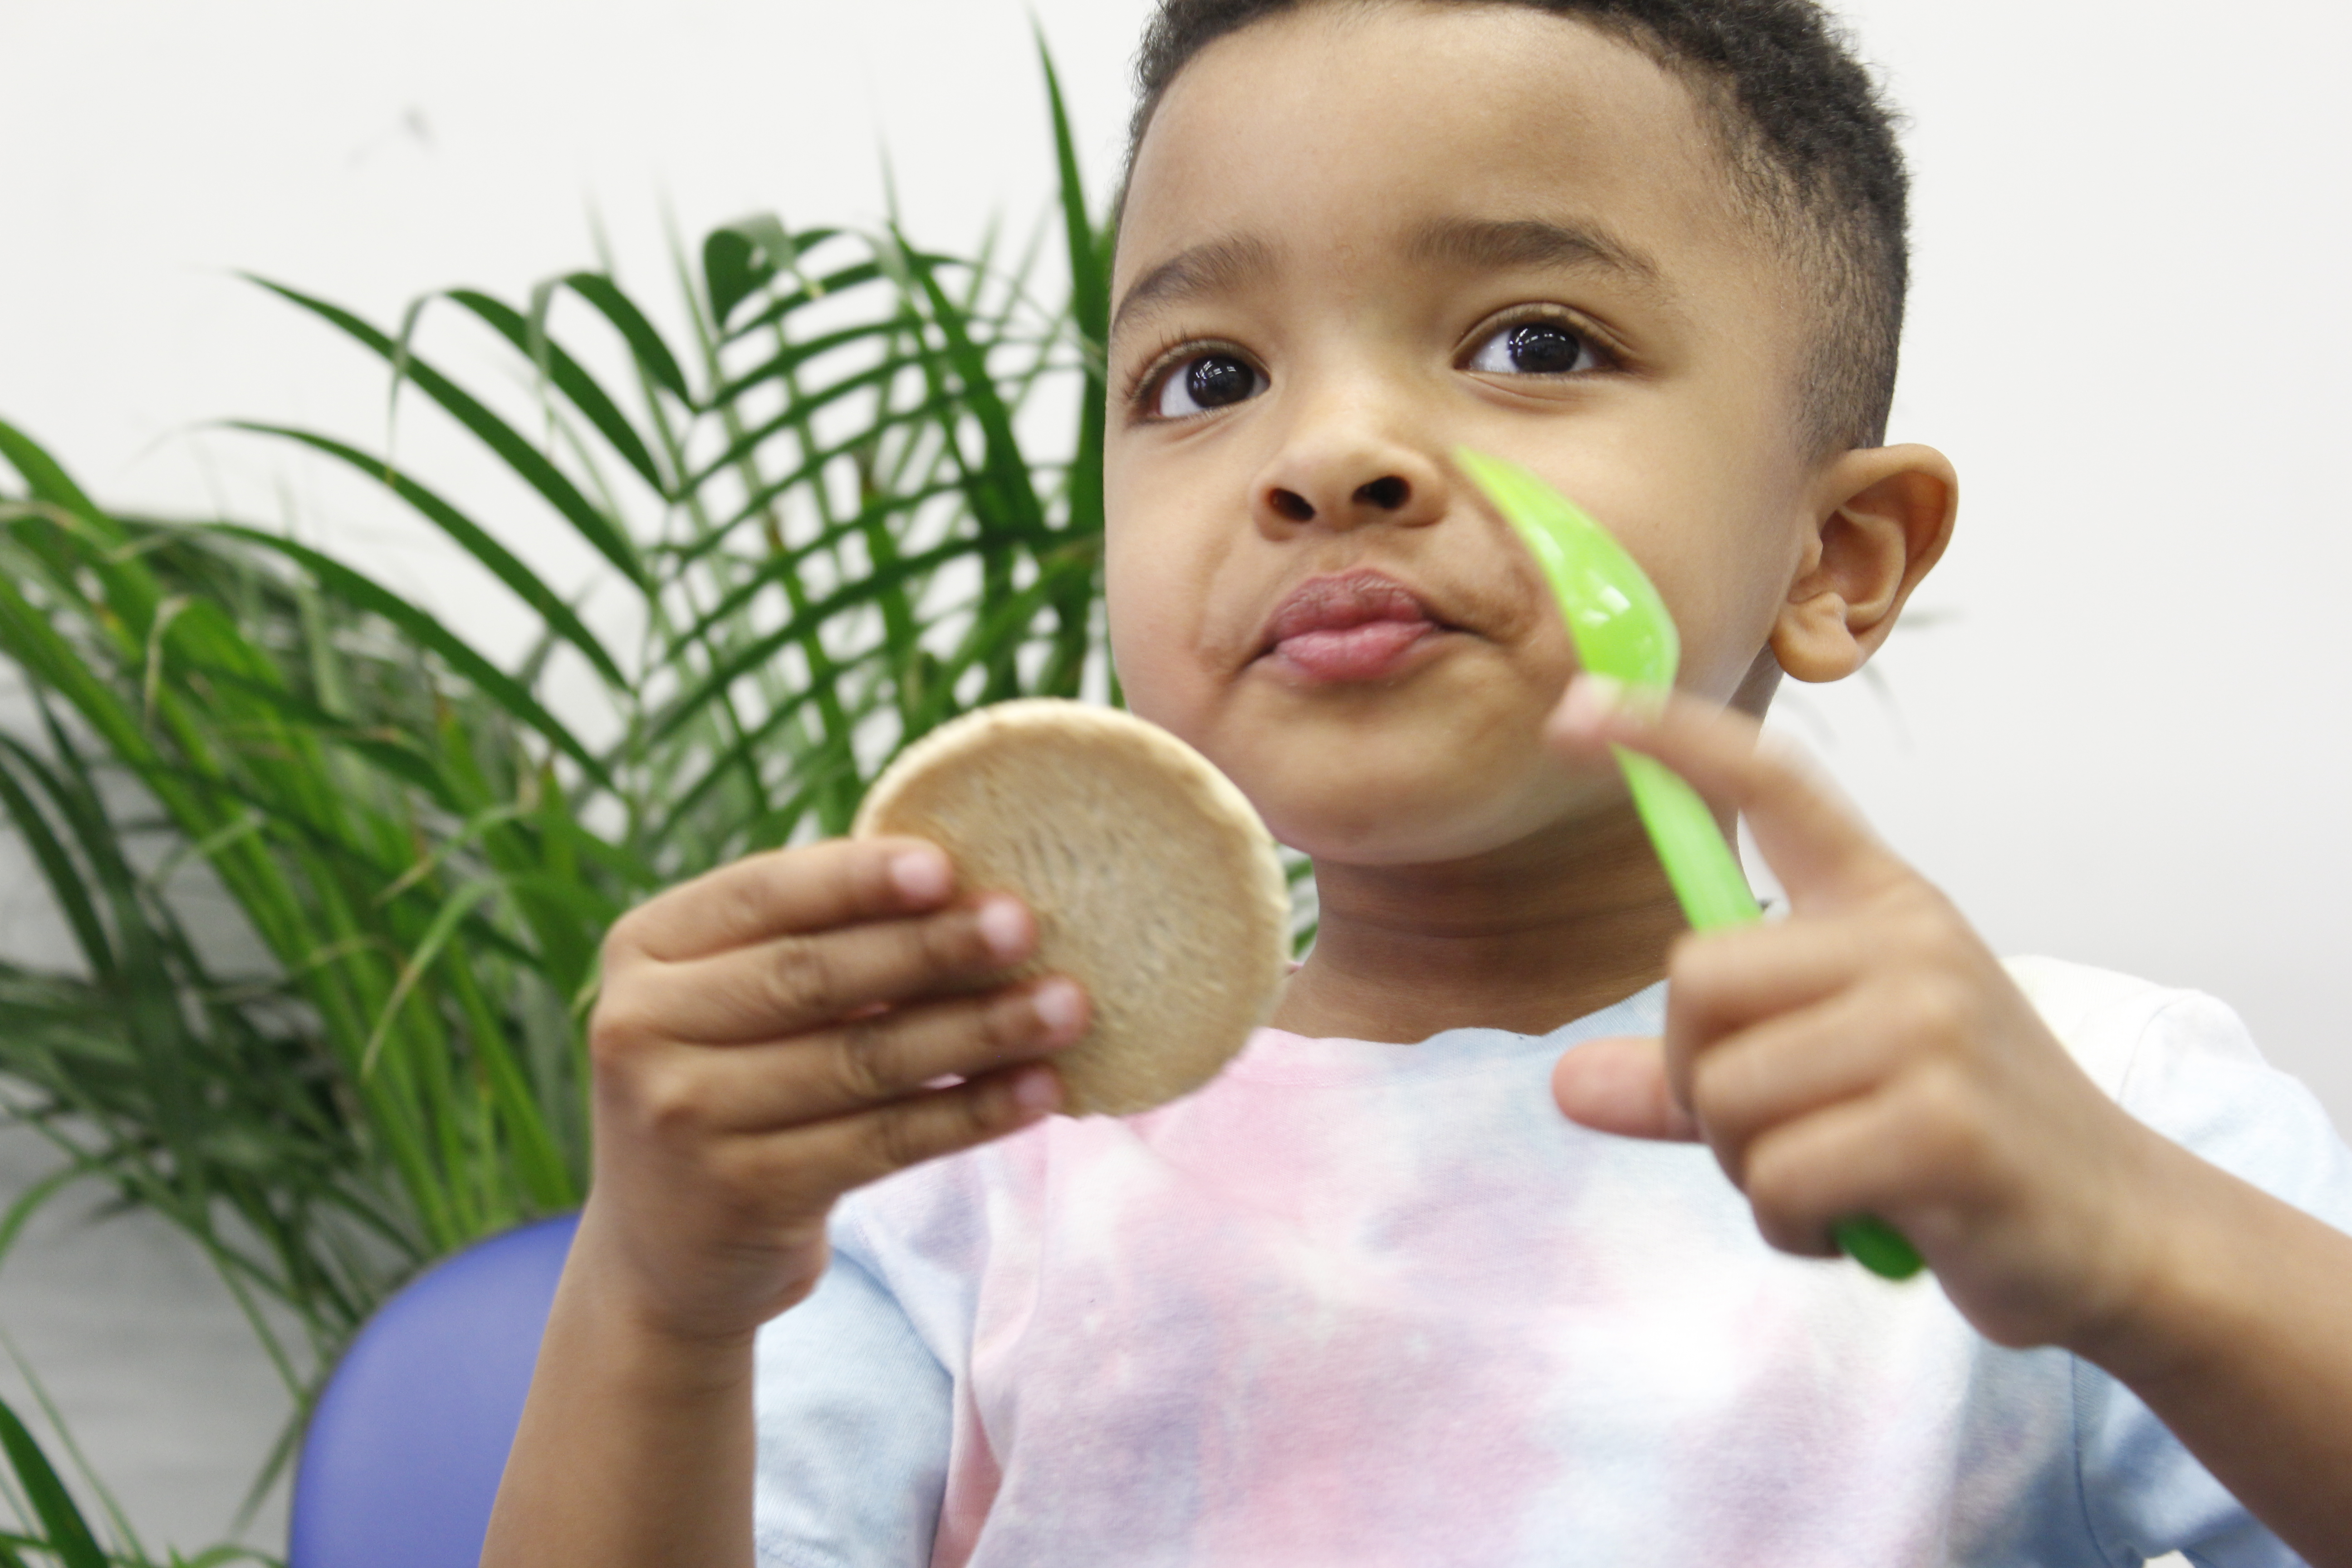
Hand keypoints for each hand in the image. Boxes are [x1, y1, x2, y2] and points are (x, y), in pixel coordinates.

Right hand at [576, 838, 1085, 1346]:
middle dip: (932, 949)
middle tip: (1026, 925)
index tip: (947, 865)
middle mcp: (640, 1027)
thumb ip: (809, 937)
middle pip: (814, 977)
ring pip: (860, 1062)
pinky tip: (1040, 1090)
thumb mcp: (730, 999)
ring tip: (1066, 1007)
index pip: (763, 895)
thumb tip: (960, 880)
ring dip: (977, 1031)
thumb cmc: (729, 1082)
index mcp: (646, 947)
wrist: (663, 1254)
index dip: (857, 879)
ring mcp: (683, 1119)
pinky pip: (883, 1143)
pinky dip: (970, 1113)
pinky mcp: (742, 1196)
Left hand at [1545, 677, 2169, 1350]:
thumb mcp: (1827, 1082)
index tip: (1573, 704)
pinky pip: (1779, 1179)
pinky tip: (1853, 1227)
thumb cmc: (1957, 1142)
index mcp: (1879, 905)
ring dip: (1747, 1169)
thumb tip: (1566, 1084)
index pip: (1768, 783)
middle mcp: (1907, 941)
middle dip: (1698, 1081)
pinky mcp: (1944, 1126)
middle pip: (1696, 978)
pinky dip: (1790, 1226)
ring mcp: (1933, 1027)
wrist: (2114, 1224)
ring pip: (1727, 1094)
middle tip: (1772, 1134)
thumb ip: (1701, 1077)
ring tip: (1831, 1186)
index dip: (1666, 737)